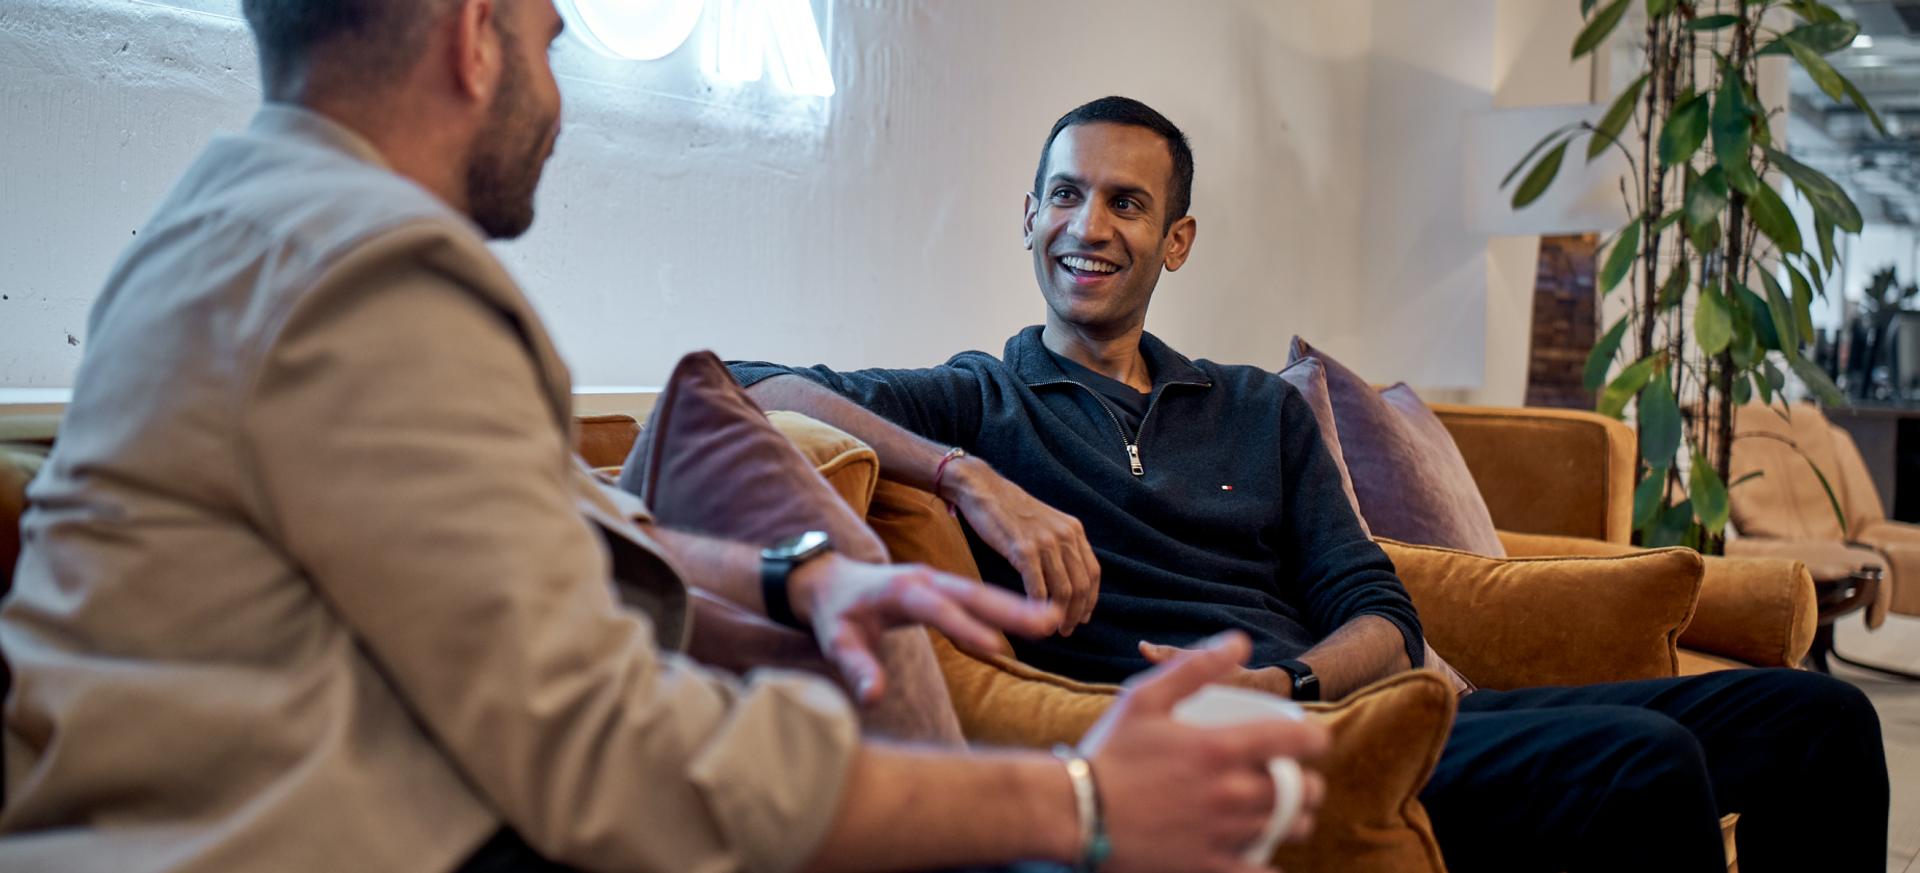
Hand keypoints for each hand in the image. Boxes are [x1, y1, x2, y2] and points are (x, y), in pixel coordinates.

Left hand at [789, 555, 1061, 703]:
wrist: (828, 582)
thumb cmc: (834, 615)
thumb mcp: (837, 642)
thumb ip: (856, 669)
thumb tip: (873, 698)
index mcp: (899, 590)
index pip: (936, 609)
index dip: (964, 627)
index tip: (996, 647)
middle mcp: (924, 580)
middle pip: (971, 593)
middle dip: (1009, 607)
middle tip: (1048, 621)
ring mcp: (937, 581)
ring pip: (981, 592)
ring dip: (1016, 605)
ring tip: (1054, 618)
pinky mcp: (943, 589)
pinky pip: (978, 597)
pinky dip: (1006, 605)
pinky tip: (1035, 617)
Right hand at [944, 457, 1101, 635]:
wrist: (983, 490)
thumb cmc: (1010, 511)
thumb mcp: (1046, 524)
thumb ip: (1060, 547)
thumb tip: (1067, 581)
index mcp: (1074, 530)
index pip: (1093, 572)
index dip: (1090, 599)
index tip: (1083, 616)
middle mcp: (1065, 536)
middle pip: (1081, 585)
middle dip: (1076, 613)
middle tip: (1067, 630)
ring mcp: (1045, 542)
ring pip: (1063, 590)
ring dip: (1059, 615)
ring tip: (1052, 629)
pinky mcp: (1023, 550)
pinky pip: (1037, 588)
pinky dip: (1037, 608)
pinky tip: (1031, 617)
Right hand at [1084, 633, 1328, 871]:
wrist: (1078, 812)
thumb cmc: (1110, 751)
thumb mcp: (1145, 697)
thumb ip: (1195, 667)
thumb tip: (1240, 641)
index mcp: (1220, 748)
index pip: (1298, 742)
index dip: (1315, 738)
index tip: (1311, 741)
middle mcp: (1232, 792)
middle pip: (1304, 791)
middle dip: (1308, 784)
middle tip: (1294, 780)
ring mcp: (1223, 833)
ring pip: (1289, 829)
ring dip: (1294, 819)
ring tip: (1280, 814)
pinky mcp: (1209, 866)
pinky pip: (1261, 872)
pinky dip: (1269, 864)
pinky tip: (1263, 855)